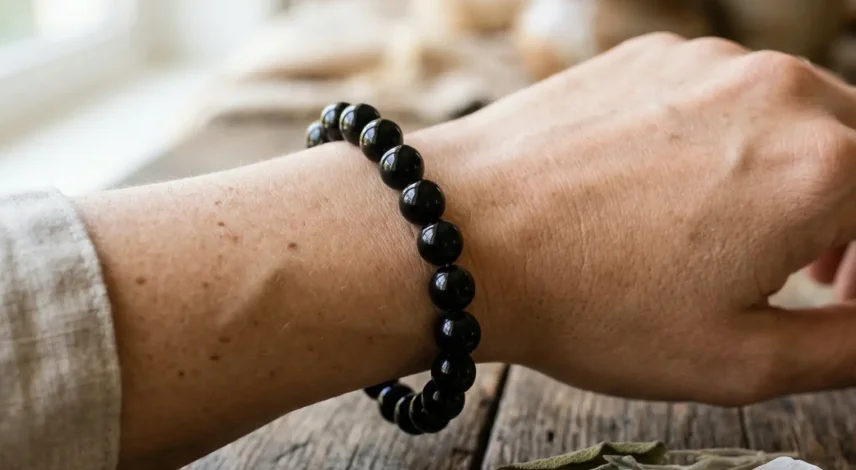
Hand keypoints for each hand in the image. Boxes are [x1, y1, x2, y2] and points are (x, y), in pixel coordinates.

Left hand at [414, 33, 855, 405]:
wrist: (461, 236)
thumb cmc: (589, 305)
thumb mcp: (739, 360)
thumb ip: (848, 348)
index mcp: (824, 165)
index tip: (849, 301)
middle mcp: (777, 90)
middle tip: (819, 278)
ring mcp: (707, 61)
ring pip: (797, 114)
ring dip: (799, 174)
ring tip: (750, 236)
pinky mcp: (650, 53)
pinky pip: (725, 93)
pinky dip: (732, 139)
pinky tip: (682, 188)